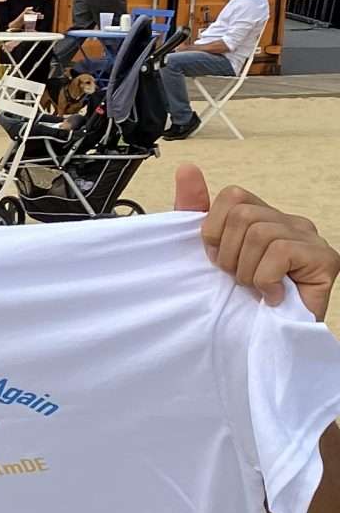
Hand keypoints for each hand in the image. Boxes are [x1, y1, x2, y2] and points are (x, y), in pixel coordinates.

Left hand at [176, 164, 338, 321]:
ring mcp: (311, 238)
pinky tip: (273, 296)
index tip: (218, 261)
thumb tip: (186, 168)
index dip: (215, 231)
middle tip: (238, 281)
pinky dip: (266, 279)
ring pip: (260, 233)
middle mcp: (290, 222)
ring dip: (248, 271)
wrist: (260, 344)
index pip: (233, 196)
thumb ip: (195, 210)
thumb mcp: (207, 251)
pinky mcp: (326, 259)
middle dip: (230, 256)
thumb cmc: (236, 302)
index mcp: (263, 217)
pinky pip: (280, 251)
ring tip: (256, 289)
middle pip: (244, 215)